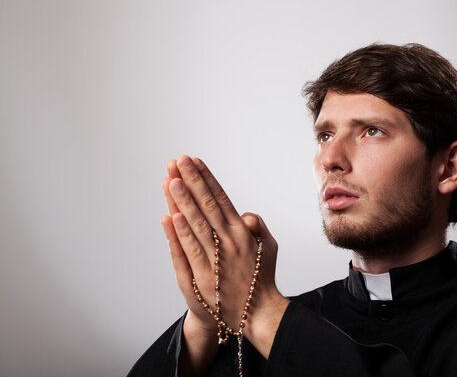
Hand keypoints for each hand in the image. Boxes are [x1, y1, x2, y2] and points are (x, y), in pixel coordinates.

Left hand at [161, 156, 288, 362]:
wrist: (257, 313)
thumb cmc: (261, 277)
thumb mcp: (269, 247)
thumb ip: (258, 225)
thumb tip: (245, 212)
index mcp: (243, 233)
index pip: (220, 198)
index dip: (206, 179)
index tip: (194, 162)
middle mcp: (228, 243)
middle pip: (205, 206)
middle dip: (191, 181)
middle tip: (177, 161)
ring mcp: (213, 260)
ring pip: (194, 225)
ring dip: (181, 201)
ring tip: (171, 180)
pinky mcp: (200, 279)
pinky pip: (187, 252)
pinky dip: (177, 234)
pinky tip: (168, 216)